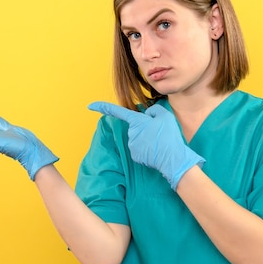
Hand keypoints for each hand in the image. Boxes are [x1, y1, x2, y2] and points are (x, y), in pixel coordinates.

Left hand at [88, 102, 204, 189]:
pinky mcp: (135, 156)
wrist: (172, 158)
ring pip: (138, 138)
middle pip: (136, 127)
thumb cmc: (169, 136)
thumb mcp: (165, 116)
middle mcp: (131, 133)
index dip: (103, 107)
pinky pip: (140, 148)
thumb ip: (153, 110)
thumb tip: (147, 115)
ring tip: (159, 142)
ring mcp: (132, 146)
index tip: (90, 105)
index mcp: (136, 121)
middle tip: (159, 133)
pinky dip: (147, 149)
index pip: (117, 112)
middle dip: (145, 128)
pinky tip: (156, 151)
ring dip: (147, 139)